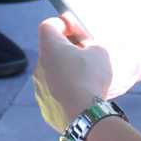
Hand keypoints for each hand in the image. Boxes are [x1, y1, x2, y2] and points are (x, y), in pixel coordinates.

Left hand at [34, 14, 114, 133]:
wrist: (86, 116)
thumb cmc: (92, 79)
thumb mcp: (101, 52)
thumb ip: (92, 44)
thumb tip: (88, 47)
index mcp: (50, 47)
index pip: (49, 25)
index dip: (62, 24)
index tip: (75, 29)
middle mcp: (39, 66)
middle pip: (50, 51)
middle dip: (66, 50)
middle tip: (85, 55)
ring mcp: (40, 88)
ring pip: (51, 74)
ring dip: (64, 73)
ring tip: (85, 79)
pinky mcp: (45, 107)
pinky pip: (54, 94)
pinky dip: (64, 93)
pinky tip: (81, 97)